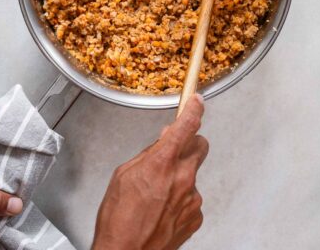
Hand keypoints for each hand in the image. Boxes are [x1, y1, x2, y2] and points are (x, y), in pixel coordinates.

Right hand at [92, 94, 208, 249]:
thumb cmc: (118, 219)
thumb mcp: (123, 174)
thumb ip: (148, 154)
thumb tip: (163, 142)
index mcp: (162, 162)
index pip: (186, 126)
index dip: (194, 109)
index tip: (198, 101)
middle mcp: (183, 178)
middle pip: (200, 145)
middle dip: (190, 143)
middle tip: (173, 152)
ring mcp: (192, 198)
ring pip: (193, 174)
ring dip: (180, 177)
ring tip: (157, 195)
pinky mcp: (195, 216)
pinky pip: (192, 198)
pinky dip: (181, 199)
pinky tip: (163, 210)